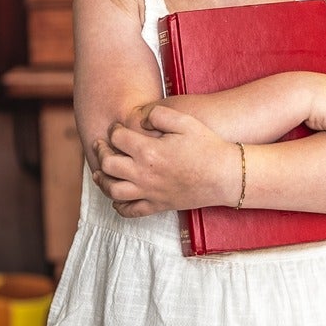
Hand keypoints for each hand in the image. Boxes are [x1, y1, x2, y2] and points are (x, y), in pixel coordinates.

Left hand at [92, 104, 240, 215]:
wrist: (225, 176)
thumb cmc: (207, 146)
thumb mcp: (185, 120)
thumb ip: (158, 114)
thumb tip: (140, 119)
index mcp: (149, 151)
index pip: (117, 139)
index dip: (114, 130)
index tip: (118, 128)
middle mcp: (144, 174)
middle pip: (108, 165)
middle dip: (101, 153)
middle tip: (102, 146)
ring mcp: (150, 192)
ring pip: (113, 191)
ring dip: (102, 181)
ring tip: (100, 173)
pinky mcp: (158, 206)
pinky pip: (131, 211)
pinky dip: (119, 206)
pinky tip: (117, 198)